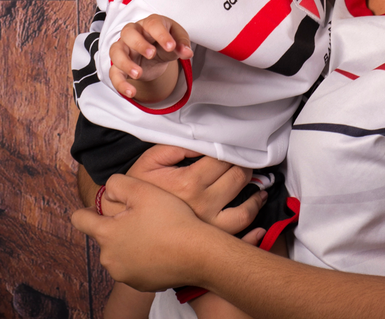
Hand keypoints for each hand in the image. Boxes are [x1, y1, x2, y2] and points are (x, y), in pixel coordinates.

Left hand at [72, 174, 210, 289]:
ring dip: (130, 243)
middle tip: (141, 217)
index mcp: (107, 234)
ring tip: (153, 233)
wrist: (198, 253)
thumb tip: (108, 190)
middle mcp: (110, 259)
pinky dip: (143, 258)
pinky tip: (161, 248)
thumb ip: (118, 184)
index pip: (80, 220)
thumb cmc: (171, 220)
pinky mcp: (140, 284)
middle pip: (104, 237)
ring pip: (120, 252)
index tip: (96, 208)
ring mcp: (125, 274)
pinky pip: (135, 266)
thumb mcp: (143, 190)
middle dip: (118, 226)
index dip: (86, 210)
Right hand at [108, 15, 192, 98]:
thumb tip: (188, 52)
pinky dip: (120, 83)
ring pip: (116, 51)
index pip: (153, 24)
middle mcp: (133, 33)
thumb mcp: (177, 40)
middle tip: (152, 54)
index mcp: (150, 24)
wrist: (155, 54)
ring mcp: (124, 48)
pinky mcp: (119, 65)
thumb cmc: (164, 41)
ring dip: (125, 63)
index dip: (162, 35)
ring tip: (139, 74)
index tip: (171, 46)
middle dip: (139, 44)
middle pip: (128, 32)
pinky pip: (114, 73)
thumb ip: (182, 44)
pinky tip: (131, 92)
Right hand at [127, 145, 265, 233]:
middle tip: (247, 162)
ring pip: (245, 211)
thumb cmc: (138, 192)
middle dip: (245, 167)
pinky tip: (260, 227)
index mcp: (189, 183)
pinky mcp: (209, 242)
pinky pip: (240, 238)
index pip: (222, 159)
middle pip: (238, 179)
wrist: (123, 226)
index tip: (235, 146)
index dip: (231, 149)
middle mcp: (203, 205)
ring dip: (257, 197)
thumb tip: (202, 141)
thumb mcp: (149, 161)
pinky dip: (254, 234)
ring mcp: (208, 227)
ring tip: (258, 189)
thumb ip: (176, 147)